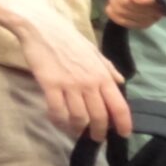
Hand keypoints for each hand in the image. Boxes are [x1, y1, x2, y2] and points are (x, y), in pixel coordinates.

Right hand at [16, 11, 131, 139]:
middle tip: (96, 138)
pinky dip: (59, 121)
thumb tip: (121, 82)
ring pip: (79, 117)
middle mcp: (89, 83)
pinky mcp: (51, 85)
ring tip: (75, 131)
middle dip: (99, 132)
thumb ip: (108, 69)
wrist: (42, 27)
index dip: (123, 124)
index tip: (123, 135)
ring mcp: (70, 85)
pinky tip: (58, 122)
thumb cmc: (68, 39)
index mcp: (102, 75)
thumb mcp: (94, 51)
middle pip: (100, 116)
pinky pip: (57, 111)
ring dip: (78, 129)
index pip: (119, 106)